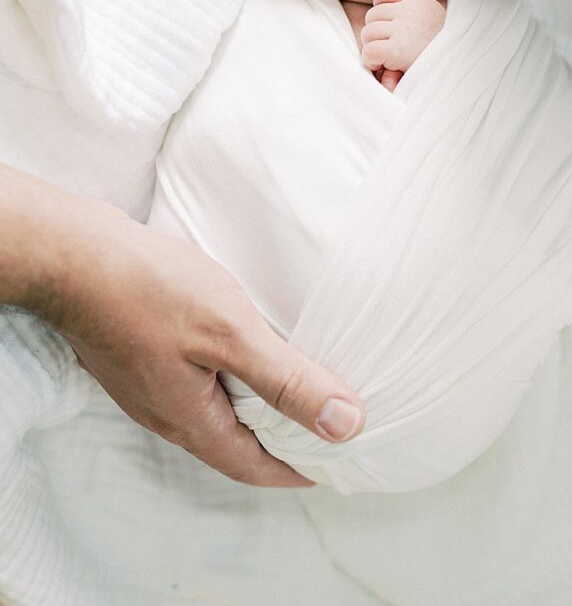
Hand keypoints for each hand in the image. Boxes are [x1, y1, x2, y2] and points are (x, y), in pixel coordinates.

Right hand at [2, 166, 365, 487]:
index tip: (334, 464)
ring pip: (211, 409)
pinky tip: (240, 348)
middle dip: (278, 440)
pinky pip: (193, 380)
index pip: (254, 466)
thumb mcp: (232, 334)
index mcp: (190, 420)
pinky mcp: (139, 352)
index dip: (297, 468)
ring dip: (253, 406)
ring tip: (289, 386)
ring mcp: (147, 383)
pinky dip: (228, 376)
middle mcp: (165, 412)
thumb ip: (287, 380)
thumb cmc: (149, 291)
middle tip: (320, 425)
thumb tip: (345, 425)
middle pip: (232, 442)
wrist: (74, 255)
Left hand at [361, 0, 445, 85]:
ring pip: (367, 33)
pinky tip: (386, 66)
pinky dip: (372, 62)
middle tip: (395, 44)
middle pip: (372, 14)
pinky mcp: (396, 49)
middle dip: (377, 32)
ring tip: (392, 55)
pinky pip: (368, 51)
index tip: (393, 22)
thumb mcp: (432, 13)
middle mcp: (411, 10)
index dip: (382, 5)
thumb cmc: (437, 45)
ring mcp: (403, 29)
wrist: (451, 71)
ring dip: (374, 47)